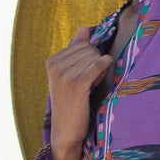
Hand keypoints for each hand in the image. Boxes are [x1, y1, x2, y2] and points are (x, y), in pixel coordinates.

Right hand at [46, 27, 109, 159]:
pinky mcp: (75, 85)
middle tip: (93, 78)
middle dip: (95, 60)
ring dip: (99, 67)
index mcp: (52, 61)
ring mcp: (64, 75)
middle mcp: (55, 66)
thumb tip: (84, 28)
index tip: (88, 72)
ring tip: (94, 83)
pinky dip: (104, 65)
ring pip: (93, 57)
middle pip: (88, 49)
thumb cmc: (72, 103)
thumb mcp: (70, 75)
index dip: (90, 56)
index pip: (81, 44)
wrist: (67, 131)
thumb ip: (76, 51)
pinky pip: (96, 66)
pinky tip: (106, 68)